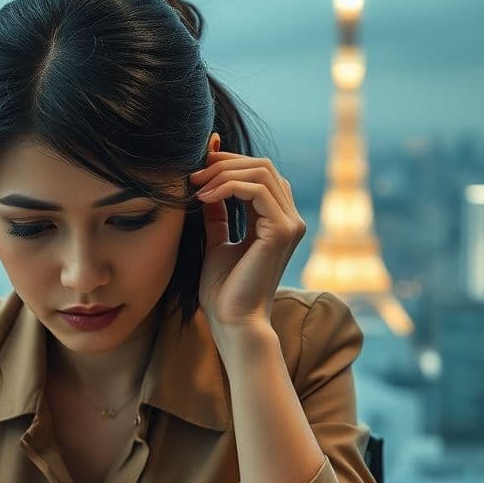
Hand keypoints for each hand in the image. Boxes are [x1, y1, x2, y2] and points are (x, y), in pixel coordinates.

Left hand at [192, 145, 305, 331]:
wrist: (232, 320)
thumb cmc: (224, 290)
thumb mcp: (217, 241)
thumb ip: (217, 213)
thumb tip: (207, 184)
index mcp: (276, 221)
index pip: (259, 174)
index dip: (229, 162)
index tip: (198, 166)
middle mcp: (289, 219)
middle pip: (262, 166)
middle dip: (224, 163)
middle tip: (193, 174)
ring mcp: (290, 223)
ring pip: (261, 172)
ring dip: (223, 173)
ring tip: (196, 186)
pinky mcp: (282, 230)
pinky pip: (256, 189)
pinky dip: (227, 186)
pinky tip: (205, 198)